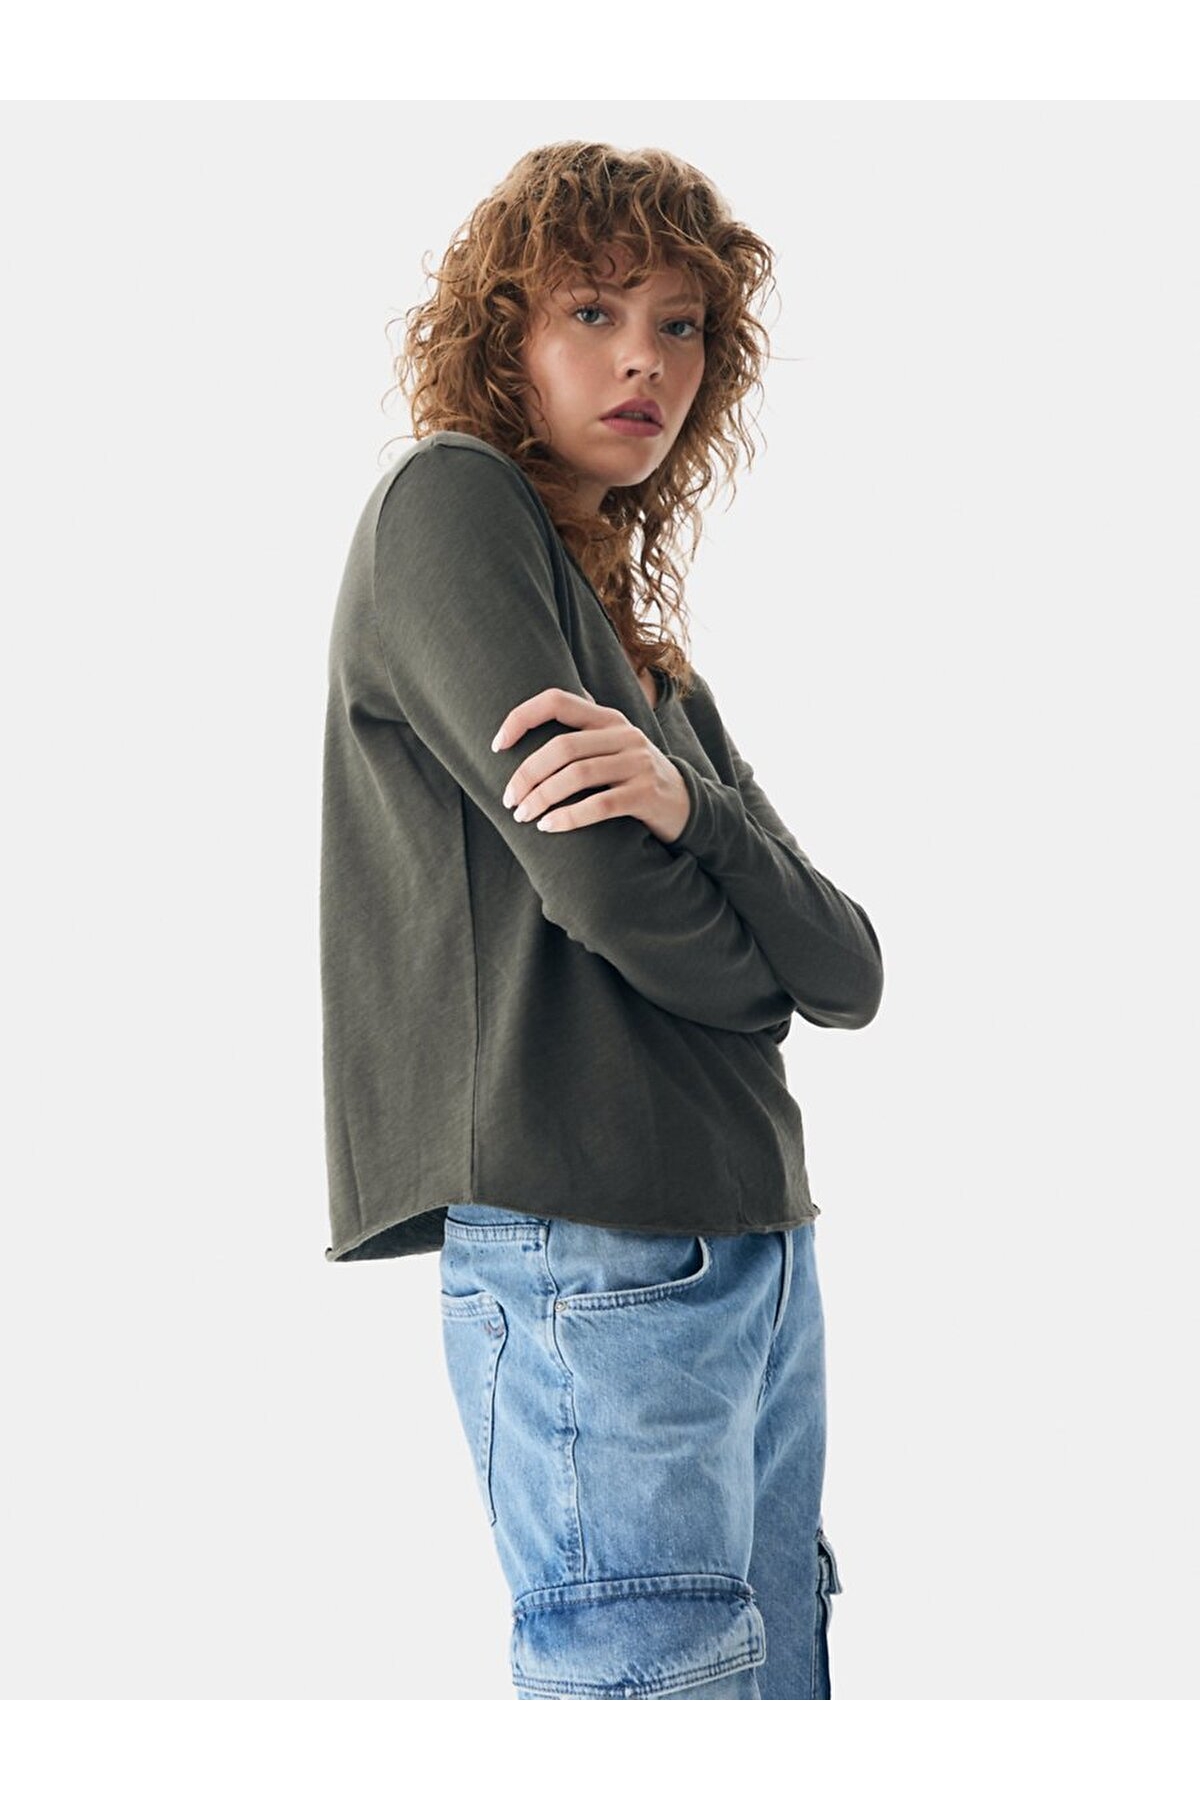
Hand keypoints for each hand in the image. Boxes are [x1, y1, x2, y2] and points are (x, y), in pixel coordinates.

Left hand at [491, 686, 690, 845]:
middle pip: (562, 747)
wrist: (686, 804)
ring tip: (524, 816)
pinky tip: (549, 827)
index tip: (496, 745)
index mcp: (608, 718)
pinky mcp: (646, 795)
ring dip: (542, 798)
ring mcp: (638, 763)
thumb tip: (539, 707)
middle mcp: (623, 734)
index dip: (521, 718)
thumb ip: (583, 727)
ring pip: (577, 776)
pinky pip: (599, 805)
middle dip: (527, 774)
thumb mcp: (613, 743)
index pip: (556, 701)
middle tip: (509, 799)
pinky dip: (569, 817)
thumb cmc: (634, 775)